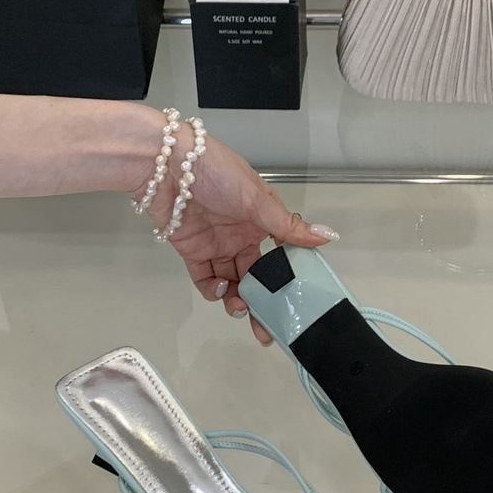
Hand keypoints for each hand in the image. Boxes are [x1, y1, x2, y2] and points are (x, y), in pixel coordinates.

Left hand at [132, 127, 337, 344]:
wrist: (165, 165)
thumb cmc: (216, 171)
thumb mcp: (258, 199)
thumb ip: (289, 226)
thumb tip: (327, 236)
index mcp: (262, 219)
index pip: (281, 255)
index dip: (287, 278)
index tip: (294, 302)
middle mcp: (242, 234)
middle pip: (257, 276)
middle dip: (263, 302)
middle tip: (268, 328)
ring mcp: (217, 245)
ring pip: (233, 282)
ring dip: (238, 299)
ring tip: (241, 307)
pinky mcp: (192, 252)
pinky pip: (206, 280)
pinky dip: (214, 290)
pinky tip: (220, 288)